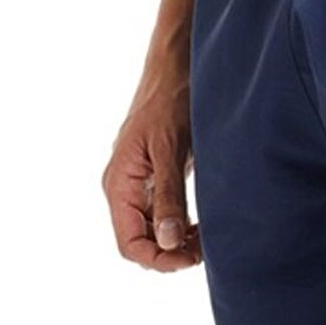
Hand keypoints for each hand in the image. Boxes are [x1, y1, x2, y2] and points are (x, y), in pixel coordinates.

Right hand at [101, 70, 202, 271]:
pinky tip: (201, 223)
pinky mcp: (154, 175)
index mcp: (119, 184)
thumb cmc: (170, 100)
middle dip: (169, 253)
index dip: (158, 259)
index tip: (190, 259)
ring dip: (175, 241)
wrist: (176, 66)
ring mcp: (138, 183)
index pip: (129, 244)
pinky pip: (161, 212)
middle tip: (205, 249)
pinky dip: (179, 224)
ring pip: (151, 230)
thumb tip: (169, 243)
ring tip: (206, 238)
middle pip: (139, 241)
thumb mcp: (171, 148)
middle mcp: (124, 188)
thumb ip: (169, 196)